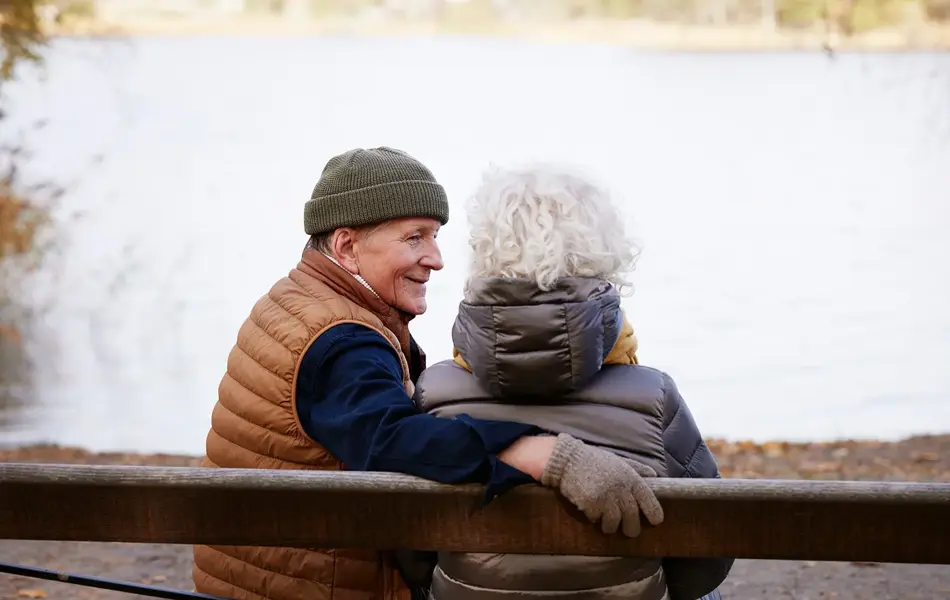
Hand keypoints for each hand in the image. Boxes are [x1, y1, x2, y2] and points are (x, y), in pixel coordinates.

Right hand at [539, 434, 663, 536]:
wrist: (568, 460)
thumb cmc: (595, 460)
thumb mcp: (619, 461)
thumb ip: (637, 469)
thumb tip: (655, 475)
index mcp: (630, 478)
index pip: (648, 500)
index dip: (655, 514)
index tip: (656, 521)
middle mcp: (621, 489)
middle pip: (632, 517)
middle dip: (632, 528)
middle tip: (630, 531)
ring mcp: (606, 498)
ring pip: (614, 523)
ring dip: (611, 526)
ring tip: (607, 525)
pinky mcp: (591, 504)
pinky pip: (596, 519)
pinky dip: (595, 518)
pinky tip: (591, 511)